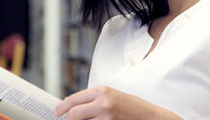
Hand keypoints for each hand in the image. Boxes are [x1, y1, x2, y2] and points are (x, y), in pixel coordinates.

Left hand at [54, 86, 179, 119]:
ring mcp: (107, 119)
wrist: (151, 117)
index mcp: (102, 91)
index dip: (62, 107)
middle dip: (68, 119)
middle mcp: (103, 104)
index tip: (57, 111)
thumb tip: (71, 104)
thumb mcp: (112, 96)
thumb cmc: (132, 107)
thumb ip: (93, 99)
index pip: (73, 100)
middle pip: (74, 115)